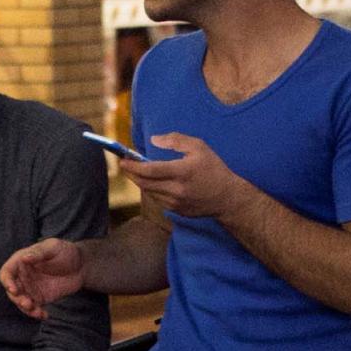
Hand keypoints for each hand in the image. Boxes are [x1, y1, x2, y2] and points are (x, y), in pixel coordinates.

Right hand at [0, 238, 84, 320]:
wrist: (81, 266)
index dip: (7, 282)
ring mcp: (30, 288)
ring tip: (37, 312)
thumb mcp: (53, 248)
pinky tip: (44, 315)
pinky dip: (36, 313)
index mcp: (21, 261)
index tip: (14, 290)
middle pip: (12, 290)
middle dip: (17, 299)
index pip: (7, 273)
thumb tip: (24, 257)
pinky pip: (33, 308)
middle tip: (27, 304)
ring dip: (26, 308)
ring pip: (21, 301)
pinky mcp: (39, 298)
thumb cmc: (65, 251)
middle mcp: (23, 276)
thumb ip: (38, 253)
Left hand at [124, 133, 244, 222]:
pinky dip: (151, 190)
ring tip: (138, 171)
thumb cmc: (213, 169)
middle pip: (144, 183)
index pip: (150, 170)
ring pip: (149, 192)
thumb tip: (154, 140)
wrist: (227, 198)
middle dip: (131, 174)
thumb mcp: (199, 147)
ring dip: (141, 181)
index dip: (133, 166)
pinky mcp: (176, 211)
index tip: (123, 160)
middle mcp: (177, 189)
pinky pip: (157, 199)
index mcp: (182, 172)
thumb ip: (176, 140)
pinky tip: (153, 182)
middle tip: (125, 165)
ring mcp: (175, 202)